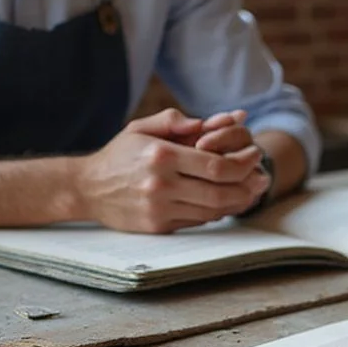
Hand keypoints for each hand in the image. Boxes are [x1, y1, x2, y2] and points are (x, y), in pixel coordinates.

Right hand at [74, 112, 266, 232]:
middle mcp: (161, 185)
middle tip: (261, 177)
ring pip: (213, 210)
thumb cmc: (119, 155)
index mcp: (161, 156)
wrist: (86, 188)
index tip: (255, 154)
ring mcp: (159, 209)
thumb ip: (178, 121)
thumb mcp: (142, 128)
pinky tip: (226, 201)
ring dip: (237, 201)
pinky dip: (216, 212)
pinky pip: (198, 221)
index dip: (243, 162)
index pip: (215, 165)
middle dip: (247, 185)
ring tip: (251, 189)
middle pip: (220, 192)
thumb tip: (221, 119)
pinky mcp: (158, 227)